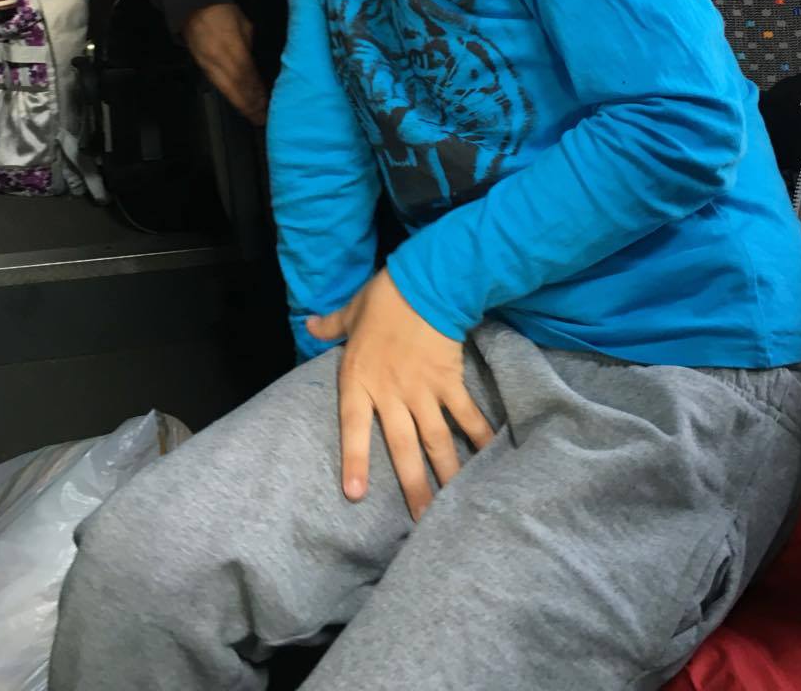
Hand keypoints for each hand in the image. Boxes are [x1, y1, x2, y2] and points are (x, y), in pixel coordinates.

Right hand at [182, 2, 267, 125]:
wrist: (191, 5)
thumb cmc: (222, 11)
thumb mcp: (243, 25)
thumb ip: (248, 46)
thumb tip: (254, 63)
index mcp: (231, 47)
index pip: (247, 74)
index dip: (257, 90)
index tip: (268, 103)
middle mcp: (219, 59)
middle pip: (236, 86)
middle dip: (250, 104)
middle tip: (262, 118)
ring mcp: (208, 64)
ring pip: (226, 89)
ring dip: (241, 104)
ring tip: (253, 116)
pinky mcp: (202, 66)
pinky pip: (218, 84)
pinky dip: (230, 96)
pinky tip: (238, 103)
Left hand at [307, 271, 494, 519]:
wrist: (426, 280)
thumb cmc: (386, 296)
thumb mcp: (352, 310)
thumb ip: (331, 325)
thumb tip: (309, 324)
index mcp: (360, 378)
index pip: (353, 425)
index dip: (355, 459)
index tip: (355, 494)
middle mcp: (391, 392)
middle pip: (402, 446)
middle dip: (412, 486)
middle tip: (421, 521)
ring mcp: (423, 389)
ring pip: (435, 439)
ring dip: (446, 472)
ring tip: (456, 503)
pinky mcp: (449, 380)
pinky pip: (465, 413)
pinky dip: (479, 433)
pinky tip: (491, 454)